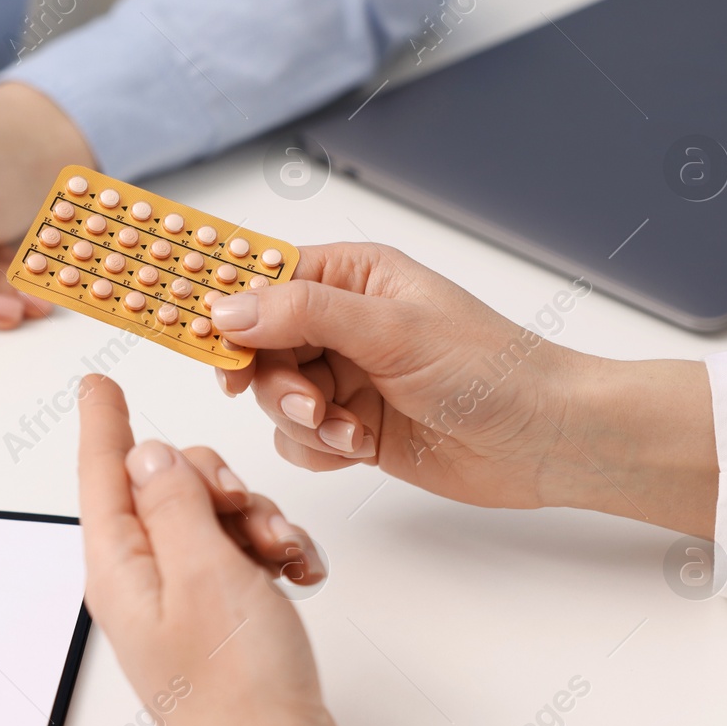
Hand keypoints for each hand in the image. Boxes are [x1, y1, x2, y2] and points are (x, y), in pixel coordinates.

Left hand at [78, 375, 367, 725]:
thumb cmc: (238, 690)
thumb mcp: (203, 571)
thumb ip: (172, 500)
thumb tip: (146, 450)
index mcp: (118, 568)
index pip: (102, 475)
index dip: (103, 423)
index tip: (97, 383)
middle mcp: (142, 583)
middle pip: (165, 489)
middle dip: (216, 483)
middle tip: (245, 510)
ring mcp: (181, 604)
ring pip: (211, 519)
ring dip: (255, 520)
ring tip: (284, 554)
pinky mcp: (219, 622)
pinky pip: (240, 558)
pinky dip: (272, 554)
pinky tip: (300, 573)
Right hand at [210, 243, 718, 536]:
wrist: (544, 441)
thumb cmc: (490, 369)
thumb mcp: (390, 329)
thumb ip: (302, 313)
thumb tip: (227, 307)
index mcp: (351, 276)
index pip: (261, 276)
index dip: (221, 300)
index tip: (183, 321)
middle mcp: (342, 322)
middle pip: (257, 344)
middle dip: (273, 381)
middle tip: (305, 401)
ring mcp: (344, 376)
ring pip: (272, 397)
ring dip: (302, 421)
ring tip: (350, 429)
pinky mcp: (351, 427)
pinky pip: (296, 439)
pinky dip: (321, 449)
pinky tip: (361, 448)